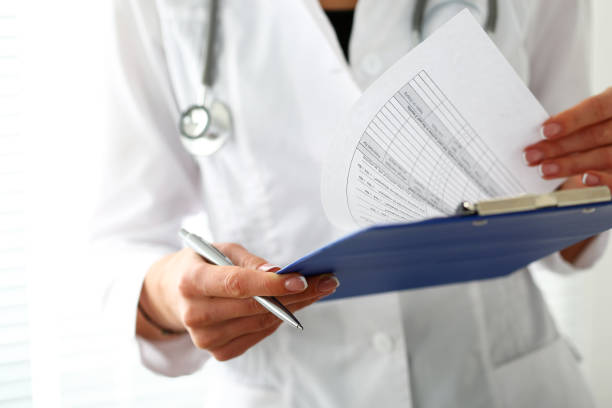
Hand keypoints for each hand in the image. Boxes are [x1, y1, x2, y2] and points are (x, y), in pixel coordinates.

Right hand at [137, 243, 338, 360]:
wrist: (174, 294)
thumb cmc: (204, 264)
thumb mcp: (221, 250)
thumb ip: (249, 261)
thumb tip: (277, 272)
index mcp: (190, 282)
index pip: (236, 284)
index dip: (270, 283)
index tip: (301, 279)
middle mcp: (194, 314)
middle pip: (254, 306)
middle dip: (295, 294)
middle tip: (326, 281)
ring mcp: (205, 338)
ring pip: (261, 322)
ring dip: (294, 307)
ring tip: (318, 290)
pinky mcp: (218, 352)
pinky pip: (258, 335)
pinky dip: (279, 320)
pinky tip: (294, 306)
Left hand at [523, 87, 611, 187]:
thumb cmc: (598, 120)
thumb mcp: (591, 112)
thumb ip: (572, 121)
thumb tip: (539, 136)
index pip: (597, 108)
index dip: (571, 119)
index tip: (544, 131)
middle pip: (594, 136)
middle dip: (559, 147)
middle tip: (531, 155)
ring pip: (604, 157)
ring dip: (570, 165)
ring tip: (544, 170)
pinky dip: (603, 179)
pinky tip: (585, 179)